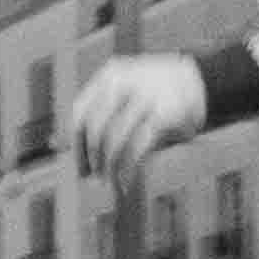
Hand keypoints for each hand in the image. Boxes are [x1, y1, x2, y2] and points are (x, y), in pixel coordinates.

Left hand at [75, 54, 205, 179]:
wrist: (205, 81)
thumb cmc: (156, 95)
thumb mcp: (123, 95)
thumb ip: (93, 114)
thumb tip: (53, 144)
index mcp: (109, 75)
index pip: (79, 113)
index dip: (75, 144)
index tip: (80, 167)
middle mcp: (124, 82)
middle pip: (95, 128)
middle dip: (91, 158)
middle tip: (93, 178)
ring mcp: (145, 96)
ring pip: (114, 140)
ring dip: (109, 167)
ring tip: (110, 183)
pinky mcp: (165, 114)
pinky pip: (137, 148)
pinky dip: (127, 170)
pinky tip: (125, 183)